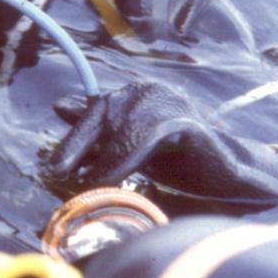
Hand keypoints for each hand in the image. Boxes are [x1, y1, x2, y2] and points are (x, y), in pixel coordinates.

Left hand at [45, 82, 195, 184]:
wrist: (225, 173)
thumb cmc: (177, 160)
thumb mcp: (130, 147)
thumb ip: (100, 131)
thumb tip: (60, 106)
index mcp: (134, 96)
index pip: (94, 112)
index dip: (73, 139)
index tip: (53, 166)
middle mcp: (150, 93)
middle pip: (104, 112)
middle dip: (78, 143)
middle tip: (58, 171)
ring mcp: (171, 103)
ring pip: (126, 124)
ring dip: (104, 157)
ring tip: (90, 184)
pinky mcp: (188, 122)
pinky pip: (152, 134)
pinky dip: (129, 156)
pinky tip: (116, 178)